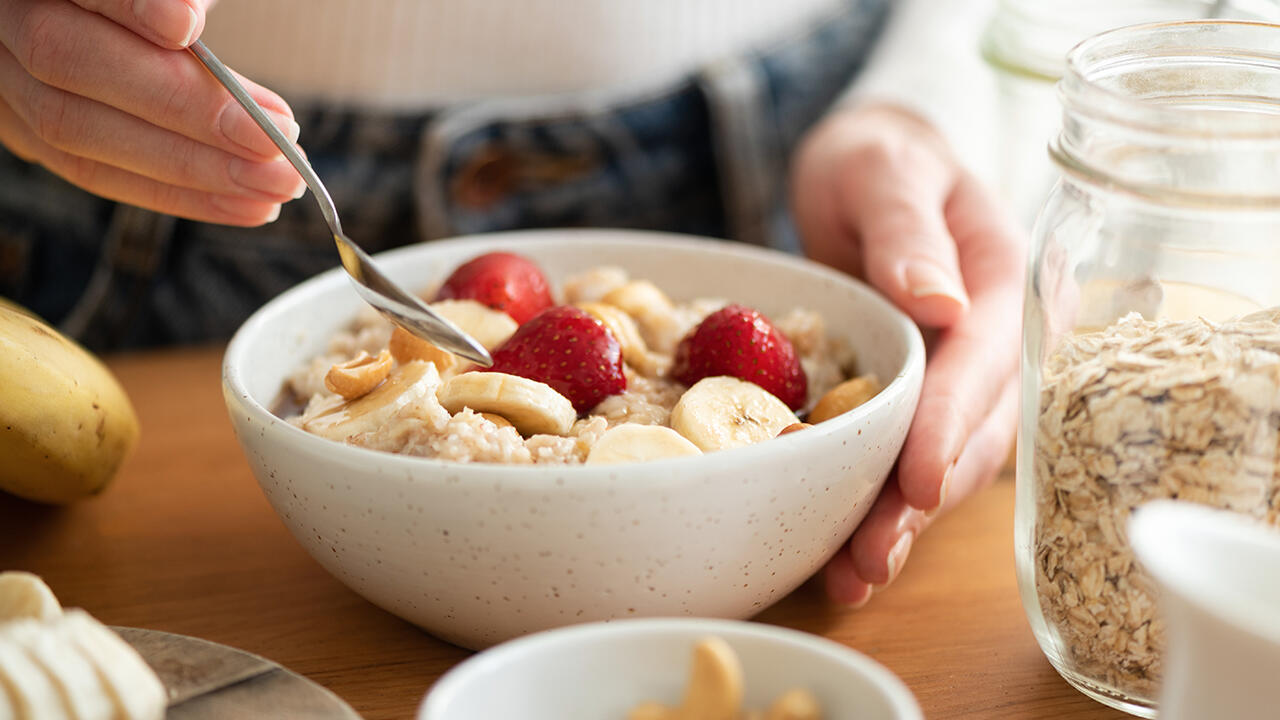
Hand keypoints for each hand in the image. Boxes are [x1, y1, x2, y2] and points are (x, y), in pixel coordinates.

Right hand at [0, 0, 303, 224]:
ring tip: (275, 180)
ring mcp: (5, 80)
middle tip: (273, 139)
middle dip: (184, 109)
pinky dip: (176, 192)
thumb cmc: (160, 2)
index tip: (184, 26)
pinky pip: (94, 171)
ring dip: (191, 167)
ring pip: (77, 130)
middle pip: (67, 61)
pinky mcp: (28, 131)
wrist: (118, 16)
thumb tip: (183, 20)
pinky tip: (247, 204)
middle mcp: (2, 22)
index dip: (125, 4)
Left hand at [790, 103, 1024, 605]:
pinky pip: (913, 457)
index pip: (985, 360)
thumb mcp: (885, 170)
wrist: (874, 167)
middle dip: (923, 498)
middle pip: (974, 431)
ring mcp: (968, 377)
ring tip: (854, 575)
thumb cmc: (880, 159)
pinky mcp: (930, 400)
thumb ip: (909, 228)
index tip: (918, 478)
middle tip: (870, 556)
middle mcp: (999, 340)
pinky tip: (846, 553)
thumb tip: (939, 300)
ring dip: (904, 522)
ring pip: (949, 461)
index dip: (952, 423)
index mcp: (1004, 279)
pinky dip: (883, 505)